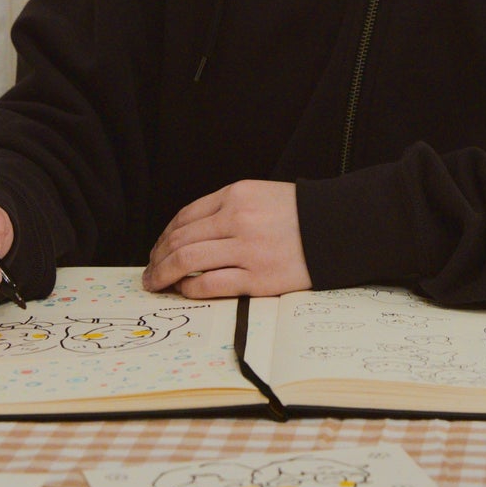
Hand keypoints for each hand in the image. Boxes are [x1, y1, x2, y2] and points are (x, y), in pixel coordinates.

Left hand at [142, 179, 311, 297]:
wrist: (337, 228)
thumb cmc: (298, 213)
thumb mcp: (259, 195)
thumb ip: (226, 209)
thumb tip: (189, 234)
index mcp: (236, 195)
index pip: (185, 217)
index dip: (164, 237)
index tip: (157, 250)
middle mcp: (237, 219)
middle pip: (181, 240)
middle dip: (157, 259)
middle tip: (149, 273)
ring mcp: (247, 250)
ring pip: (188, 262)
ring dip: (165, 276)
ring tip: (157, 284)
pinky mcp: (258, 278)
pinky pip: (211, 285)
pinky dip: (191, 289)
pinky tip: (186, 291)